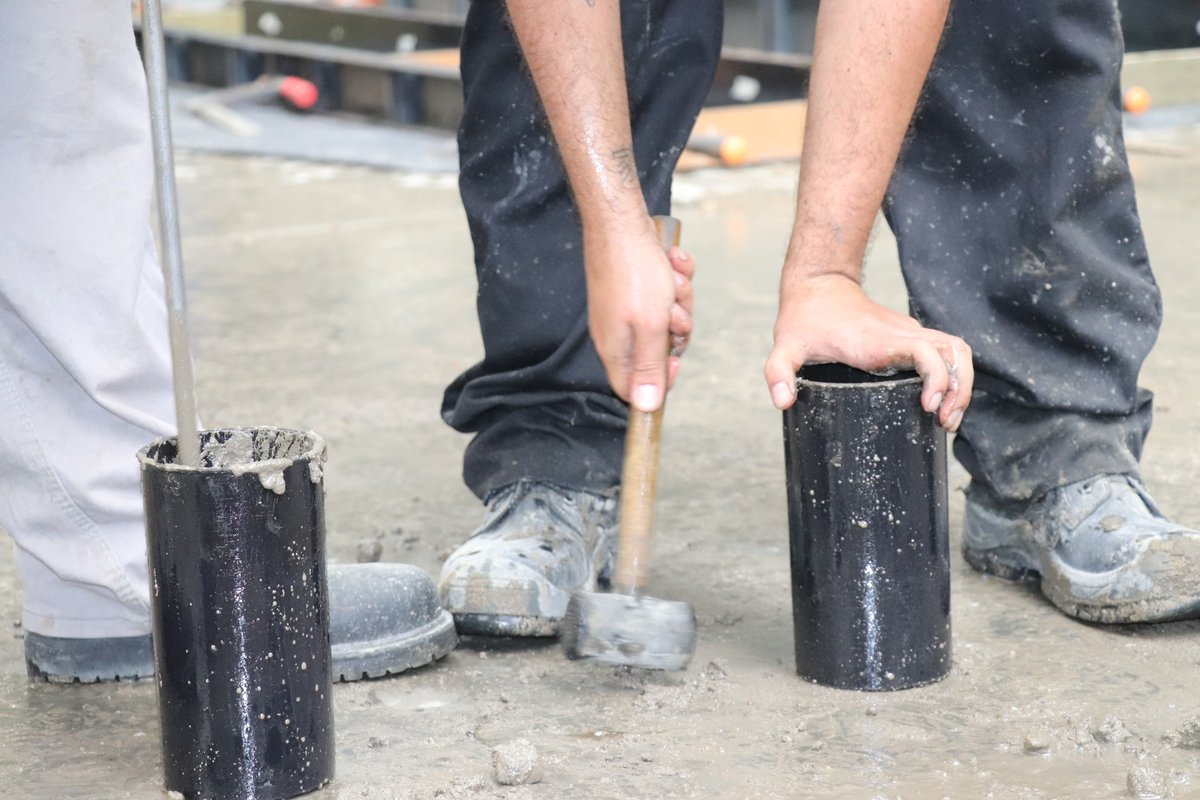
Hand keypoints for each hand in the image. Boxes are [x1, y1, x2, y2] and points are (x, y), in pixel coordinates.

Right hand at [584, 219, 694, 411]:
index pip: (633, 389)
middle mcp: (618, 332)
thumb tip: (646, 408)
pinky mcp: (635, 287)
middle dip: (676, 328)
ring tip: (672, 279)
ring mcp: (626, 309)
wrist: (621, 223)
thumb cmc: (634, 274)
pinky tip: (672, 261)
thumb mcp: (650, 328)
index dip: (660, 381)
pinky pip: (665, 294)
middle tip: (674, 310)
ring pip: (667, 319)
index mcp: (615, 350)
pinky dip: (674, 278)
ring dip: (679, 299)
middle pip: (658, 351)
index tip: (676, 360)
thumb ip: (650, 369)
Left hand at [764, 273, 971, 430]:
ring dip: (962, 383)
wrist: (818, 286)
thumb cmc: (804, 317)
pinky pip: (945, 352)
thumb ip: (778, 372)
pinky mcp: (909, 336)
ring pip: (956, 350)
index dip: (937, 378)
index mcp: (877, 340)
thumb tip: (783, 402)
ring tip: (949, 418)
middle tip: (946, 423)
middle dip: (959, 390)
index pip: (925, 352)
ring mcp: (908, 333)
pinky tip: (941, 402)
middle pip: (953, 353)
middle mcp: (900, 334)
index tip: (928, 406)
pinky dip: (954, 375)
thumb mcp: (785, 346)